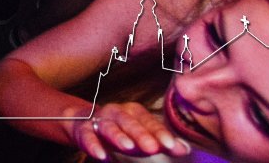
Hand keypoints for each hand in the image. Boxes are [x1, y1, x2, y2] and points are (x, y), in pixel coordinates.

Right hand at [67, 103, 189, 161]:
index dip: (160, 133)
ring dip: (118, 136)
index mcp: (134, 112)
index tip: (172, 146)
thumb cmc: (122, 132)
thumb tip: (186, 149)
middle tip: (152, 148)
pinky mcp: (83, 131)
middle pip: (129, 122)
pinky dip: (94, 146)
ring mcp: (99, 120)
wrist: (84, 123)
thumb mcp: (142, 136)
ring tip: (127, 147)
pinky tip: (102, 156)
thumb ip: (162, 142)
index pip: (148, 121)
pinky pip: (88, 137)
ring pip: (109, 126)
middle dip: (141, 134)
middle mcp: (116, 112)